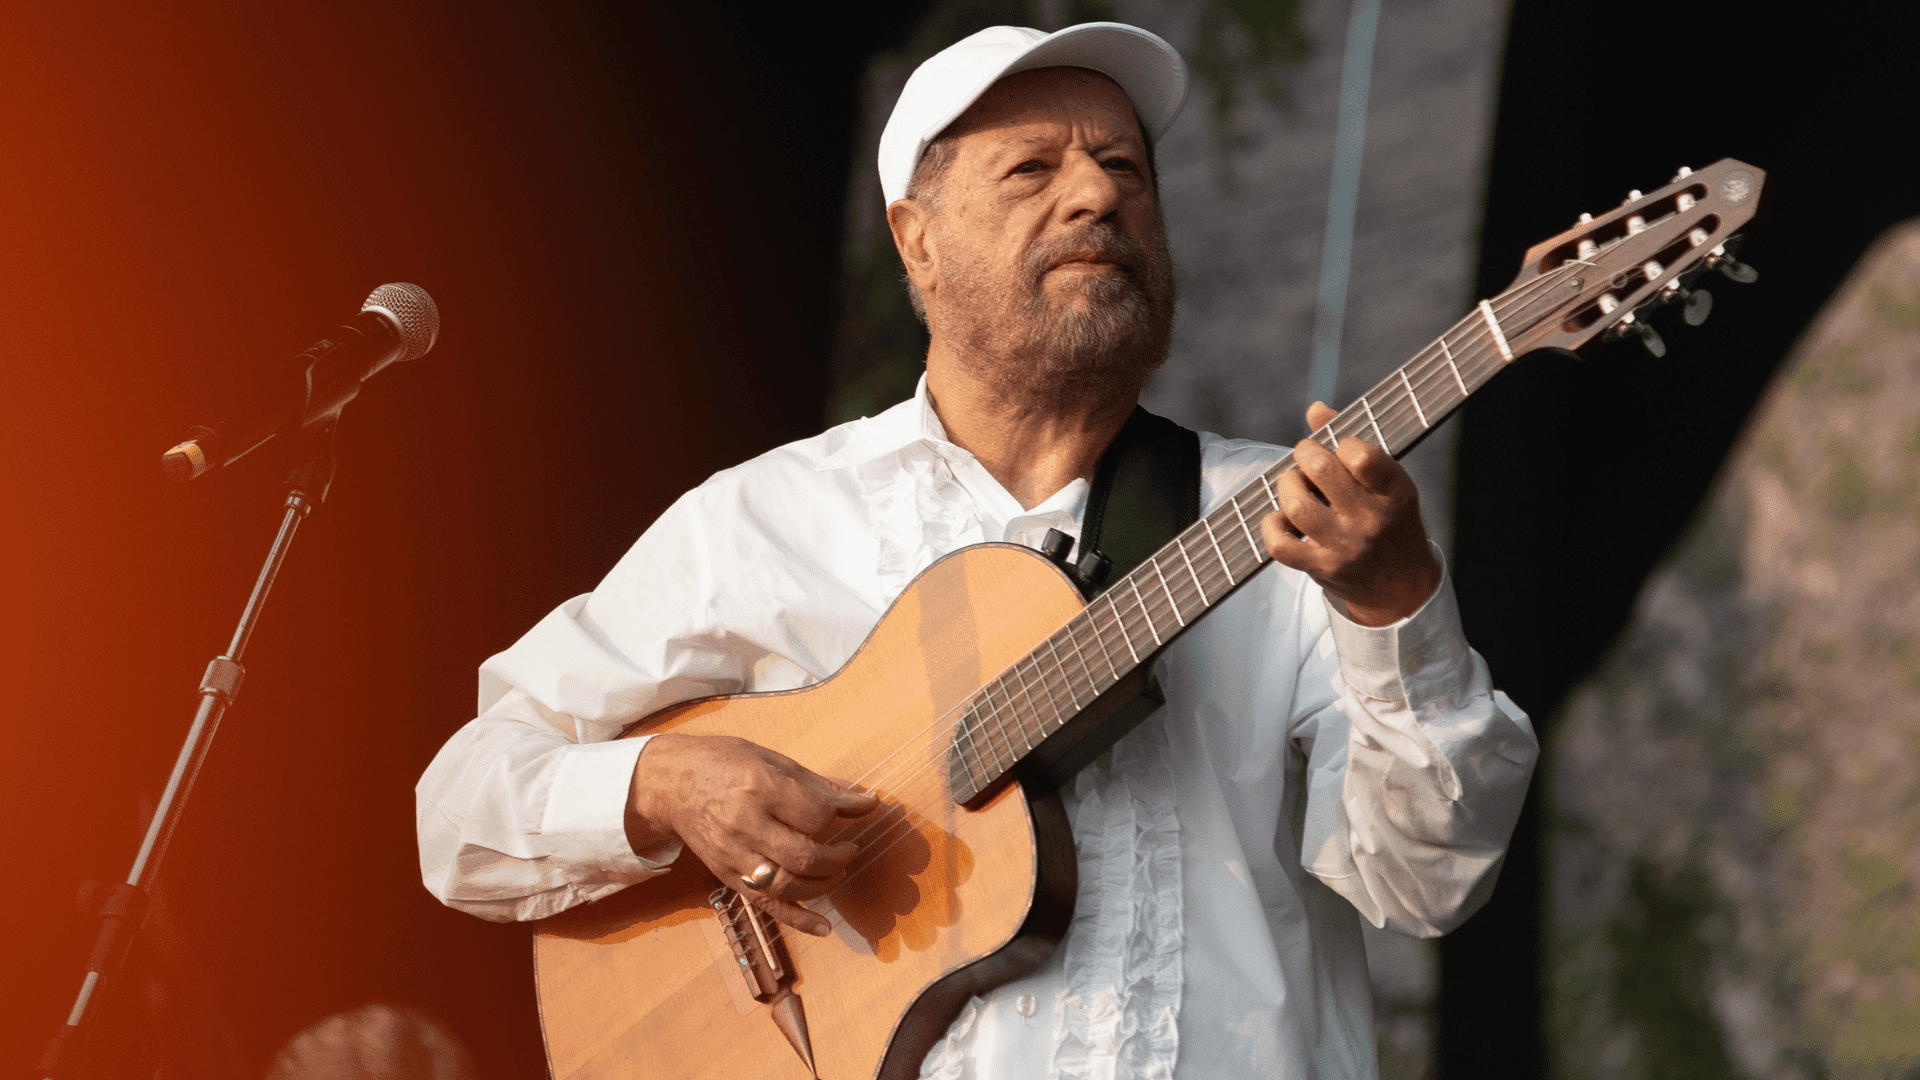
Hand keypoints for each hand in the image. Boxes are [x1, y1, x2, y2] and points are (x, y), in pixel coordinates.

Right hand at [626, 733, 878, 935]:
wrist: (671, 783)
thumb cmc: (725, 764)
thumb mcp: (772, 761)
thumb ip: (819, 784)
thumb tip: (865, 800)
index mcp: (760, 788)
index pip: (816, 814)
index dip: (845, 814)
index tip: (860, 809)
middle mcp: (745, 825)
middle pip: (803, 855)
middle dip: (838, 857)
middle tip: (850, 849)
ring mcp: (734, 855)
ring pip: (787, 885)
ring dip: (823, 885)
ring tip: (837, 872)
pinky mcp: (728, 876)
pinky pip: (766, 905)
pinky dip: (798, 920)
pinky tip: (823, 927)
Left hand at [1261, 402, 1441, 626]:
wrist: (1400, 585)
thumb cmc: (1388, 520)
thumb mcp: (1387, 482)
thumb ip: (1353, 443)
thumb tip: (1315, 408)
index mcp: (1395, 492)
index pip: (1361, 456)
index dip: (1340, 442)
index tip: (1339, 447)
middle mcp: (1371, 520)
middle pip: (1321, 471)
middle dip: (1304, 453)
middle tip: (1306, 457)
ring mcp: (1345, 547)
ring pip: (1296, 505)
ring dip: (1286, 485)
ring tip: (1294, 485)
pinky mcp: (1322, 568)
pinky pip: (1280, 544)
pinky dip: (1271, 525)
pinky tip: (1282, 518)